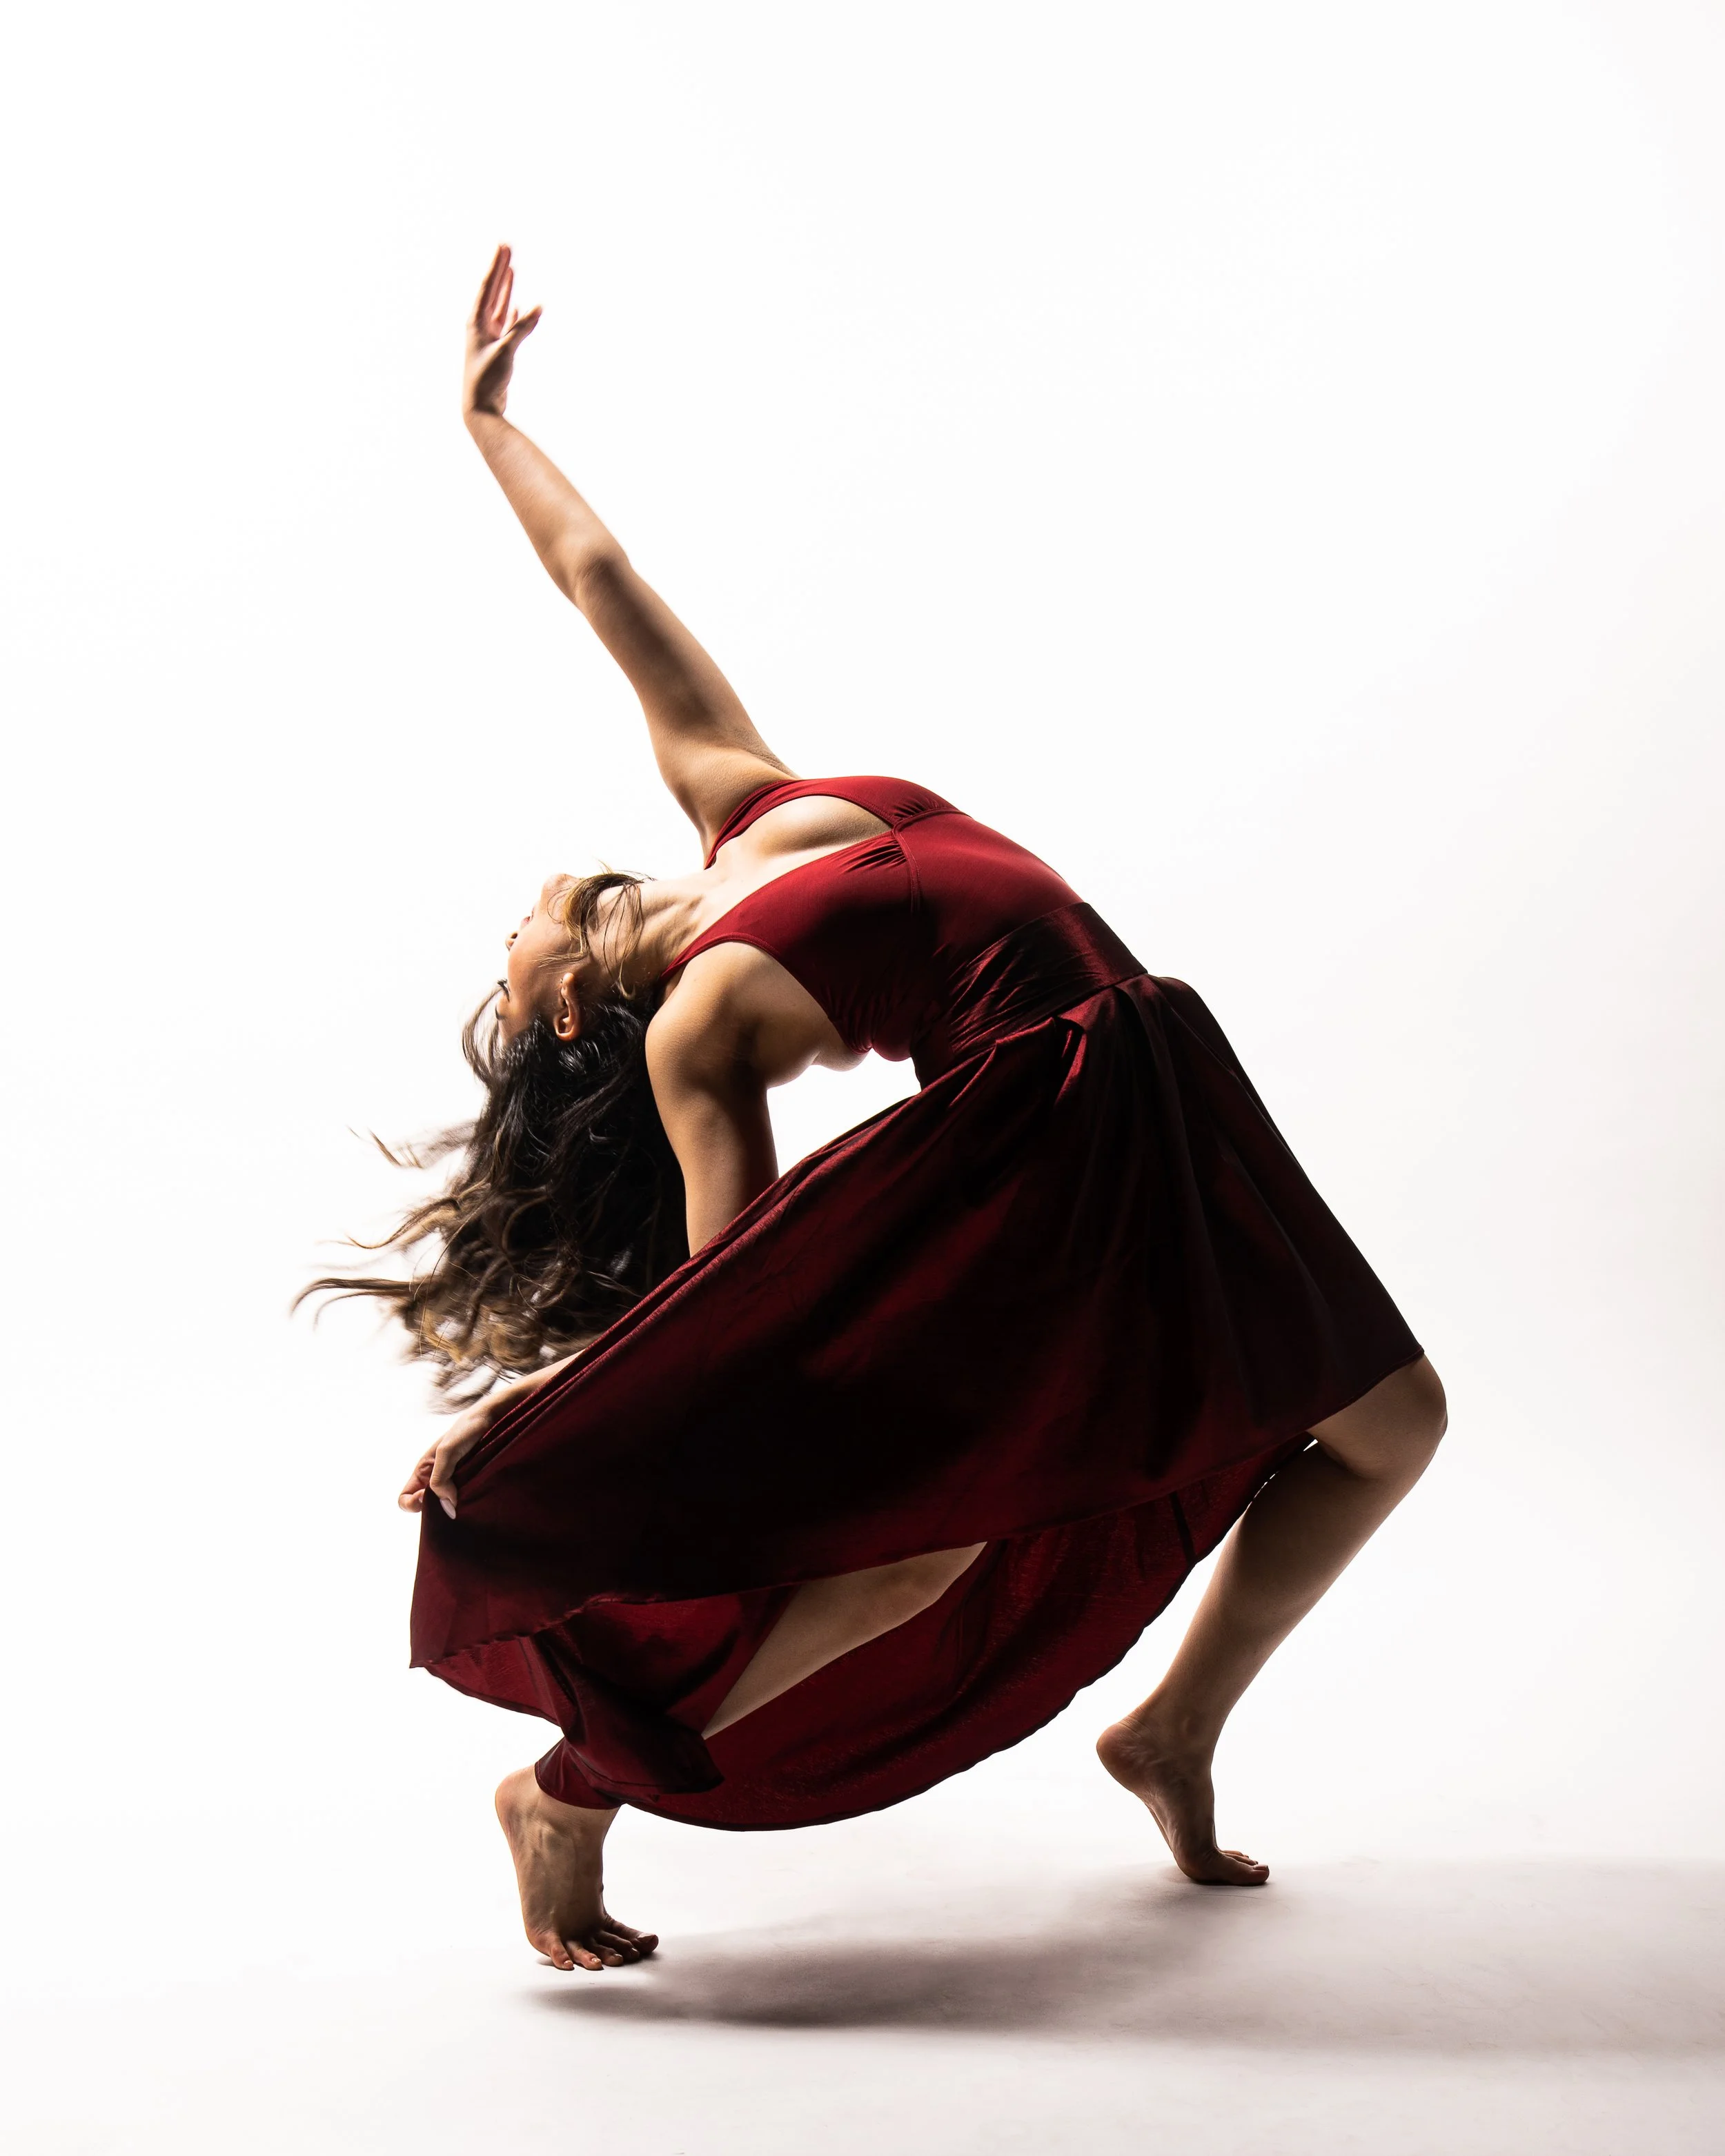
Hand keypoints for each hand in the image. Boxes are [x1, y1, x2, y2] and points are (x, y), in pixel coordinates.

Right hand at [398, 1362, 559, 1517]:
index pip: (405, 1498)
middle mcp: (437, 1479)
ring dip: (454, 1507)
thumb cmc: (467, 1429)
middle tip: (452, 1502)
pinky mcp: (471, 1484)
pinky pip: (464, 1501)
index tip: (427, 1497)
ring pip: (447, 1506)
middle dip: (436, 1510)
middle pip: (427, 1507)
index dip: (412, 1502)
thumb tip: (448, 1506)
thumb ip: (440, 1479)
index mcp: (424, 1470)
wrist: (495, 1419)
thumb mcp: (447, 1451)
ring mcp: (455, 1483)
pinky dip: (467, 1503)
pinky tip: (476, 1499)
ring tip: (467, 1500)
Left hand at [463, 243, 541, 420]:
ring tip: (511, 269)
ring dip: (506, 288)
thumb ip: (521, 328)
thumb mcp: (505, 351)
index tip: (503, 246)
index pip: (487, 287)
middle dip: (501, 269)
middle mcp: (480, 326)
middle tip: (507, 247)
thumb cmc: (487, 380)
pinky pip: (505, 324)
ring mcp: (489, 337)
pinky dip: (511, 313)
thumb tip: (538, 306)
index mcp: (476, 323)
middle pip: (492, 291)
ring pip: (499, 306)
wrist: (481, 408)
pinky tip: (515, 305)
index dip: (496, 266)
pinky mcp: (497, 350)